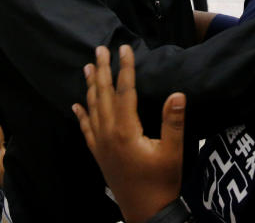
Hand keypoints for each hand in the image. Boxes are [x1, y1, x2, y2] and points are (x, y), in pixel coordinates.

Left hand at [73, 45, 184, 222]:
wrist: (146, 212)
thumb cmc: (162, 182)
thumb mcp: (173, 152)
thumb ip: (173, 122)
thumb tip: (177, 93)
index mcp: (126, 130)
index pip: (124, 91)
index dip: (125, 68)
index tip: (125, 48)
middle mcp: (108, 134)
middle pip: (103, 95)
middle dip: (102, 70)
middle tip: (100, 48)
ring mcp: (100, 145)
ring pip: (92, 108)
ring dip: (90, 86)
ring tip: (88, 67)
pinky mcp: (99, 154)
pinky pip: (86, 129)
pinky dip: (81, 114)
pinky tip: (76, 104)